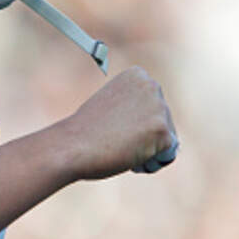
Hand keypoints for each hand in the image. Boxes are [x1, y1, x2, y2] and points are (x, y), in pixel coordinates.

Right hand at [61, 66, 177, 178]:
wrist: (71, 146)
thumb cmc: (85, 132)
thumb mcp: (112, 108)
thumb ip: (134, 110)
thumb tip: (164, 133)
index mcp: (137, 75)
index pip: (152, 107)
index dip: (133, 123)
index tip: (110, 122)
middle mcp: (152, 85)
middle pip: (163, 122)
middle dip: (143, 137)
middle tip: (113, 136)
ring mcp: (159, 107)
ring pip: (166, 139)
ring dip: (146, 150)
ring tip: (120, 146)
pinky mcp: (163, 130)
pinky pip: (167, 155)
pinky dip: (150, 163)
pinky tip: (128, 155)